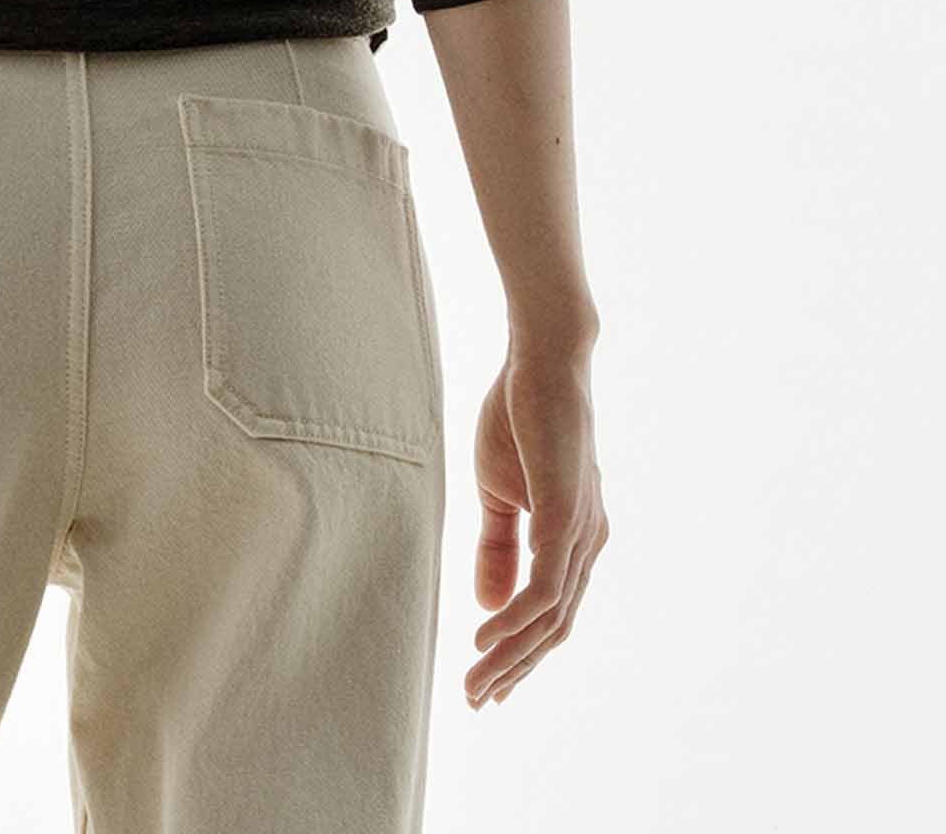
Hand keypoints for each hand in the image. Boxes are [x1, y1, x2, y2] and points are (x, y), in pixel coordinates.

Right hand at [465, 341, 607, 708]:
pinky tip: (486, 633)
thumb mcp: (499, 492)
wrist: (540, 360)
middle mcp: (586, 545)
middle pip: (554, 629)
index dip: (520, 654)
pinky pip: (545, 585)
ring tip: (474, 681)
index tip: (487, 686)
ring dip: (510, 655)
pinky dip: (516, 618)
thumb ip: (498, 547)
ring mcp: (580, 532)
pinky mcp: (564, 514)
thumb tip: (490, 606)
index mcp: (574, 541)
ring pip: (550, 618)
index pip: (551, 615)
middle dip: (514, 669)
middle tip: (475, 699)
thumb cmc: (520, 418)